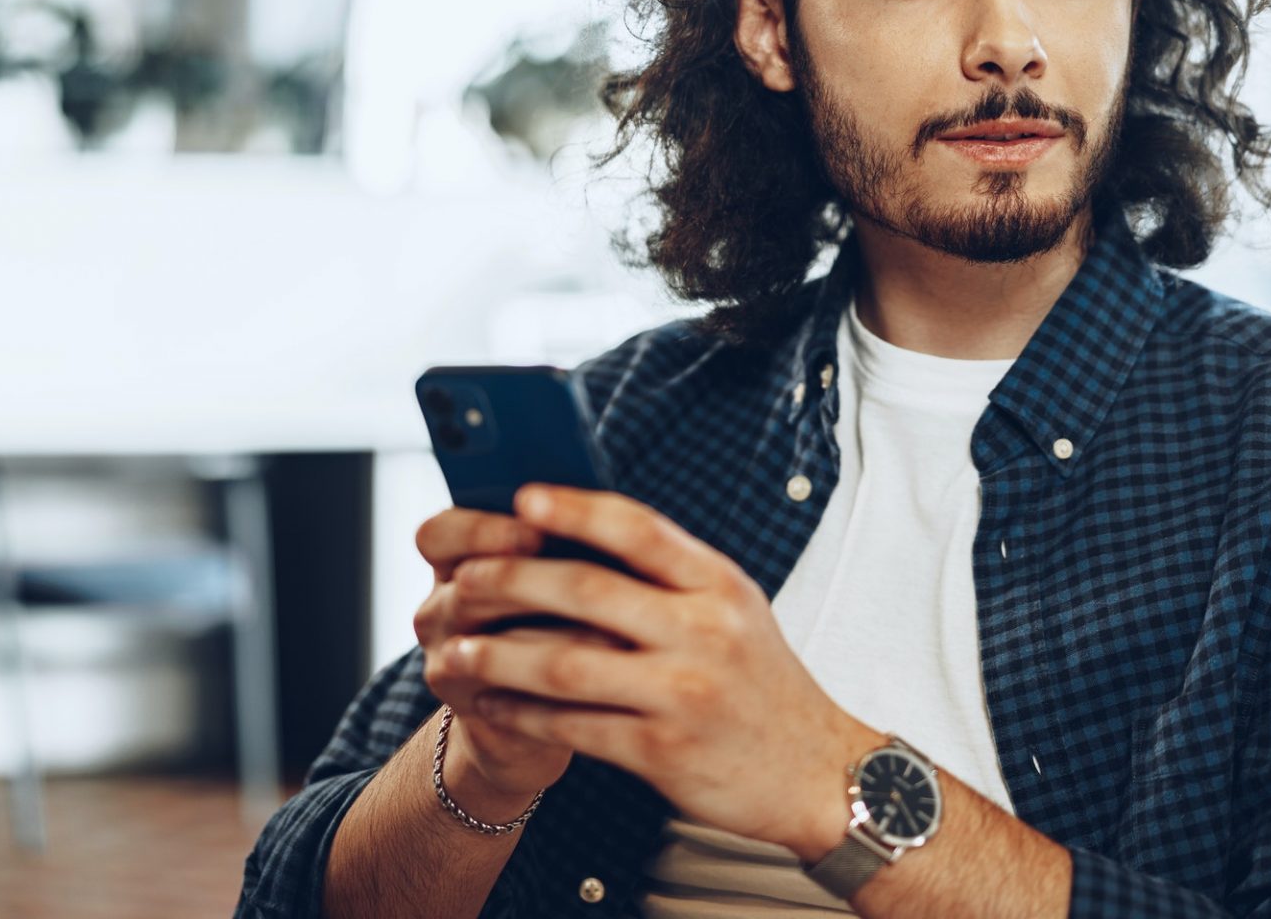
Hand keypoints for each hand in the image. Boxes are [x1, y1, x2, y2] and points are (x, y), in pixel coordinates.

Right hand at [411, 506, 622, 806]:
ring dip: (559, 633)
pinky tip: (610, 670)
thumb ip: (558, 540)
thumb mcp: (549, 567)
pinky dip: (563, 680)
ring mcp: (449, 665)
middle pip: (467, 589)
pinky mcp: (473, 712)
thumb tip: (601, 516)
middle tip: (591, 578)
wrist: (541, 706)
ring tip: (618, 624)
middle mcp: (438, 612)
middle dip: (531, 582)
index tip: (535, 532)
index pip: (437, 535)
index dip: (481, 530)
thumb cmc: (559, 612)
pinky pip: (513, 695)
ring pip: (492, 645)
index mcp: (452, 562)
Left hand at [436, 483, 878, 855]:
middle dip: (512, 580)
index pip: (639, 529)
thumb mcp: (735, 609)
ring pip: (565, 664)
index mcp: (718, 583)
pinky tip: (491, 706)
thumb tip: (582, 526)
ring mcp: (682, 693)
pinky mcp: (662, 753)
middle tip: (464, 579)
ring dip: (497, 656)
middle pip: (587, 590)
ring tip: (454, 650)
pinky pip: (572, 727)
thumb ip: (672, 573)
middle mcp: (704, 631)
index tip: (521, 497)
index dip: (576, 510)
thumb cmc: (759, 681)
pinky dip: (521, 715)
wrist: (816, 772)